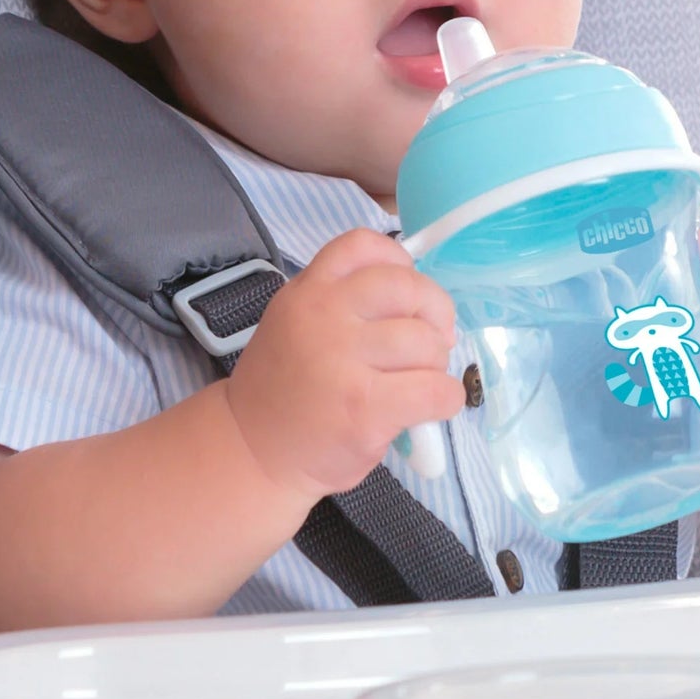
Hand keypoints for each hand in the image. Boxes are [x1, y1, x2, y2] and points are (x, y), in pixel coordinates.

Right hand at [223, 230, 462, 502]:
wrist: (253, 453)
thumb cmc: (287, 389)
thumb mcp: (296, 322)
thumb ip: (343, 300)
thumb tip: (422, 305)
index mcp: (308, 291)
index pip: (363, 246)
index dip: (399, 261)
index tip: (407, 294)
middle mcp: (323, 316)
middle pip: (408, 288)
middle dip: (435, 313)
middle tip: (433, 341)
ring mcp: (343, 362)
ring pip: (427, 342)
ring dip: (438, 364)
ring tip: (420, 381)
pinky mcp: (364, 408)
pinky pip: (434, 389)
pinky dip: (446, 398)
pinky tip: (431, 408)